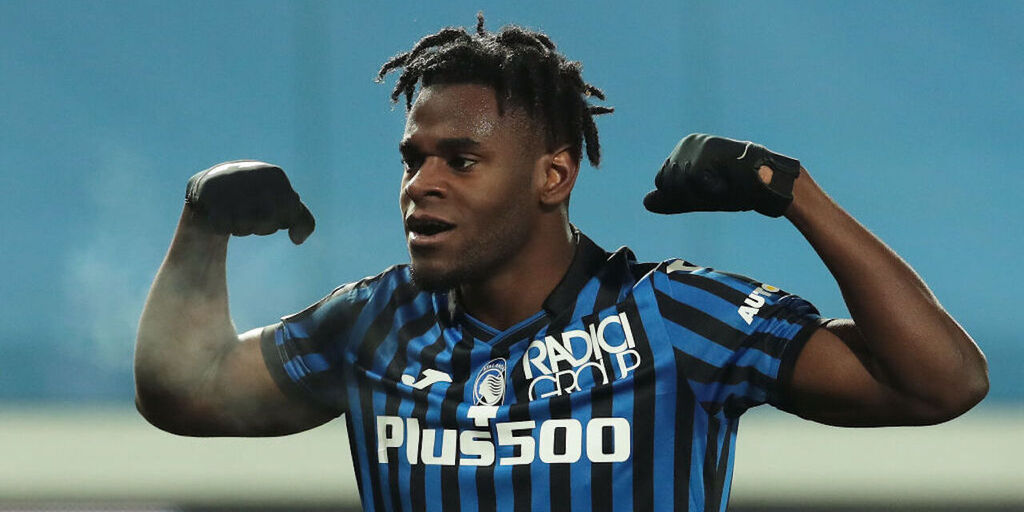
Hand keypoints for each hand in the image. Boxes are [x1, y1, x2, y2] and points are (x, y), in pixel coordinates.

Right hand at [185, 160, 314, 243]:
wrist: (215, 184)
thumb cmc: (256, 197)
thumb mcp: (283, 202)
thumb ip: (301, 220)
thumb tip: (298, 240)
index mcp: (276, 175)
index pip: (292, 212)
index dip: (282, 219)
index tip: (271, 208)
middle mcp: (255, 175)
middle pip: (269, 223)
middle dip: (262, 226)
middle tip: (250, 211)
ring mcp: (232, 184)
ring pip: (247, 227)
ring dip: (243, 228)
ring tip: (235, 211)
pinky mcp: (210, 195)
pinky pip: (225, 227)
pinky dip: (224, 227)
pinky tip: (221, 213)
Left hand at [643, 133, 800, 216]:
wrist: (767, 185)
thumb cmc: (735, 190)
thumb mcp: (699, 198)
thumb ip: (672, 200)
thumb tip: (645, 202)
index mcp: (683, 151)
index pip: (663, 182)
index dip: (683, 196)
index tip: (708, 189)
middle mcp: (687, 143)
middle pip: (666, 183)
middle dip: (689, 195)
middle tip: (716, 187)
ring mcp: (696, 145)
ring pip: (677, 184)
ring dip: (700, 194)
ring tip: (722, 183)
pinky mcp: (706, 150)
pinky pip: (692, 182)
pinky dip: (710, 189)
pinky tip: (725, 181)